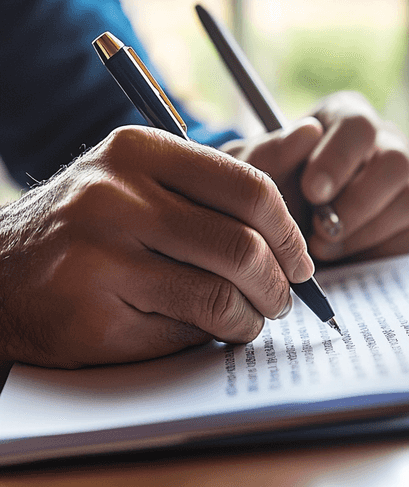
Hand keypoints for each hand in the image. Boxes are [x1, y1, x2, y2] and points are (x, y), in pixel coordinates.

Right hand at [0, 126, 313, 367]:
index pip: (249, 188)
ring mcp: (101, 255)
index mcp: (141, 151)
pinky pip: (187, 330)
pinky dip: (215, 336)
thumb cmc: (90, 228)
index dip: (289, 231)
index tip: (301, 260)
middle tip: (284, 298)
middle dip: (279, 283)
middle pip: (243, 246)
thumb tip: (297, 221)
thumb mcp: (143, 183)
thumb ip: (211, 192)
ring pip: (222, 294)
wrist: (1, 273)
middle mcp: (118, 196)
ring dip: (252, 316)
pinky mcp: (93, 312)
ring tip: (252, 318)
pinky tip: (212, 331)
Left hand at [222, 91, 408, 262]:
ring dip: (367, 231)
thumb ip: (270, 152)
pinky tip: (348, 260)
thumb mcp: (254, 175)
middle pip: (397, 160)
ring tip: (325, 248)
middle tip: (319, 231)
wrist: (284, 243)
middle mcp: (387, 146)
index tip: (311, 191)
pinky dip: (381, 253)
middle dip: (357, 202)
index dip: (338, 159)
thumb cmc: (271, 197)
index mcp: (347, 121)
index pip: (359, 125)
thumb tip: (307, 131)